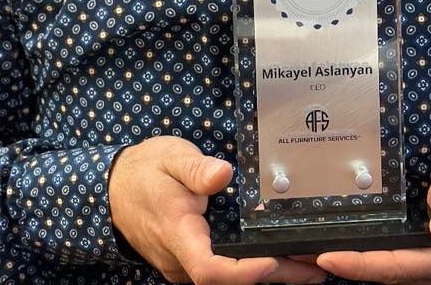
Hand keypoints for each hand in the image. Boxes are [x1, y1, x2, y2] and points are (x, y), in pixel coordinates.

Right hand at [108, 136, 325, 284]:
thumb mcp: (171, 158)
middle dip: (275, 274)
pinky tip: (280, 254)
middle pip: (229, 280)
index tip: (272, 261)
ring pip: (228, 277)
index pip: (210, 269)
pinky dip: (252, 265)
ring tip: (309, 263)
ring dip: (269, 272)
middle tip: (315, 267)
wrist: (115, 187)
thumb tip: (223, 174)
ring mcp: (185, 263)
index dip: (243, 273)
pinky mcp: (190, 259)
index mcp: (177, 233)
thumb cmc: (145, 170)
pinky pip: (222, 269)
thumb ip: (196, 168)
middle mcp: (181, 259)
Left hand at [315, 155, 430, 284]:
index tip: (328, 256)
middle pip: (381, 272)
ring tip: (314, 250)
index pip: (393, 267)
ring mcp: (424, 262)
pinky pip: (386, 257)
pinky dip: (363, 253)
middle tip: (305, 254)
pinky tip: (343, 243)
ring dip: (349, 261)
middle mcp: (430, 269)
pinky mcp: (418, 251)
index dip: (360, 265)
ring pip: (381, 268)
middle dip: (344, 265)